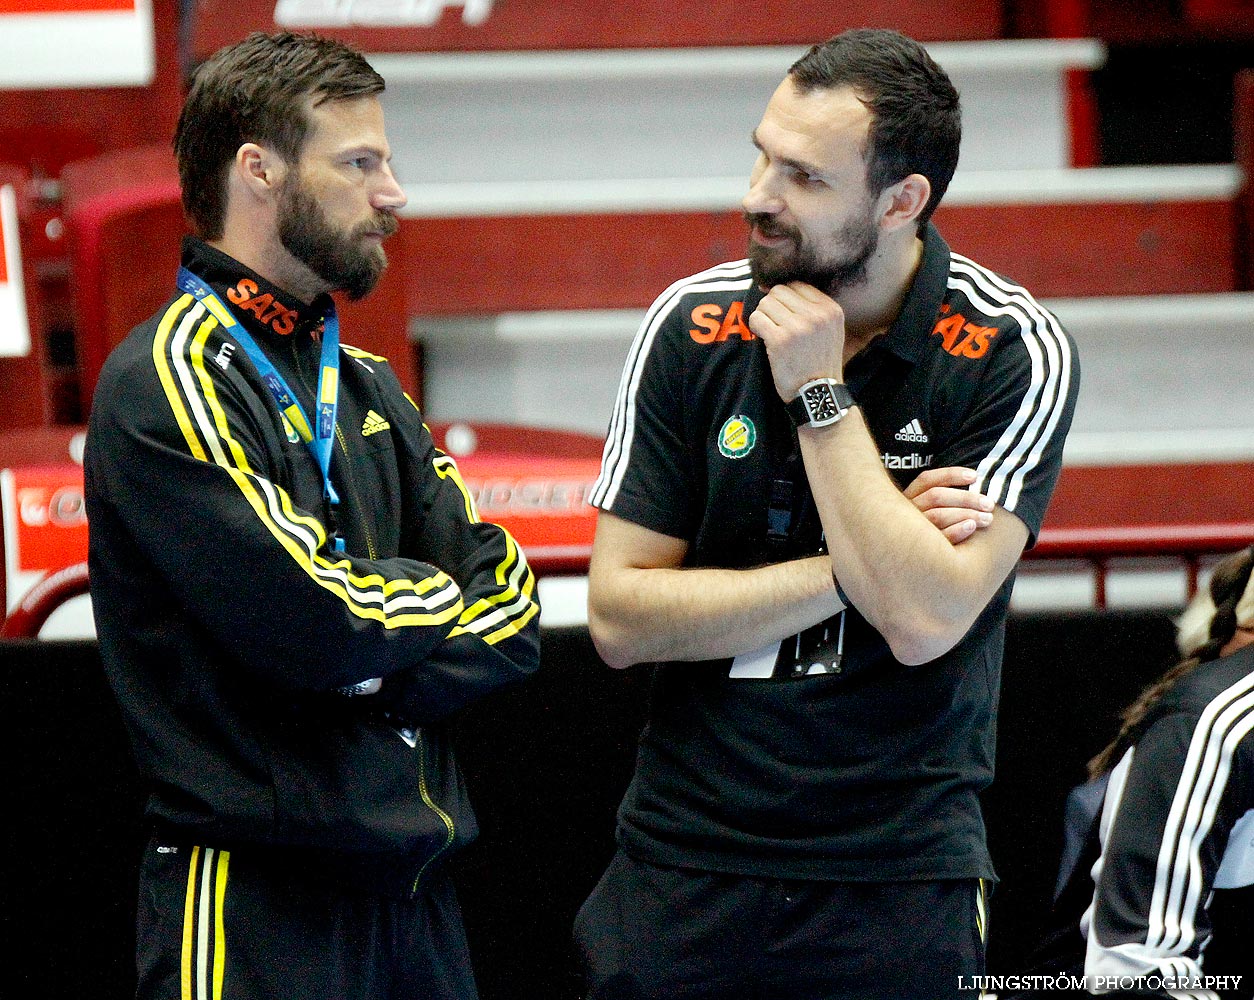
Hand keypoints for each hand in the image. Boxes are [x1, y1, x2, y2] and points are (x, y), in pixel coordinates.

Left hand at [748, 282, 845, 400]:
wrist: (818, 394)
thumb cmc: (819, 363)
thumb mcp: (829, 330)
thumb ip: (811, 308)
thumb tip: (773, 288)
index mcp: (831, 309)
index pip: (797, 285)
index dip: (784, 297)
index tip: (781, 312)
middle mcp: (817, 314)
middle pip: (779, 291)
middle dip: (772, 306)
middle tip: (774, 324)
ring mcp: (798, 326)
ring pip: (766, 303)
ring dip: (763, 316)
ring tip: (770, 332)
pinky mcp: (780, 340)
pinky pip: (756, 318)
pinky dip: (755, 327)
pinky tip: (763, 338)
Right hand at [904, 466, 994, 544]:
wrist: (916, 565)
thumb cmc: (932, 532)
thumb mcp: (928, 510)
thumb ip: (944, 497)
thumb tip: (975, 480)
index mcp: (908, 498)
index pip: (927, 480)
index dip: (951, 475)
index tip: (975, 476)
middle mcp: (907, 512)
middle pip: (936, 496)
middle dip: (966, 498)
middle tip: (989, 504)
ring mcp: (911, 531)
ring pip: (938, 515)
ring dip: (966, 513)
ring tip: (988, 518)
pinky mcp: (919, 551)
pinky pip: (939, 537)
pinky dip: (957, 530)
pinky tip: (972, 527)